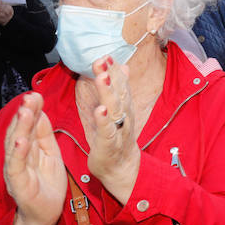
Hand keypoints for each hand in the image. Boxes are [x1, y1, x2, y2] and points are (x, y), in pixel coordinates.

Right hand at [4, 91, 66, 224]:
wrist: (45, 215)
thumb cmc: (47, 185)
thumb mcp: (50, 154)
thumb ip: (44, 135)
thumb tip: (40, 111)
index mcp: (28, 149)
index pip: (28, 126)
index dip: (32, 110)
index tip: (36, 94)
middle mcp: (19, 157)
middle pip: (20, 131)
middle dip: (25, 113)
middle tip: (30, 96)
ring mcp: (17, 170)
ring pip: (16, 145)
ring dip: (20, 127)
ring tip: (24, 111)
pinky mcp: (18, 184)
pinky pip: (16, 166)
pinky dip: (18, 153)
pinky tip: (21, 140)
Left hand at [78, 57, 140, 204]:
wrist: (122, 170)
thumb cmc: (117, 139)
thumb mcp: (118, 112)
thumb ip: (120, 89)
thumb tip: (122, 66)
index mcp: (123, 108)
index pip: (120, 86)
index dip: (114, 70)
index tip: (107, 55)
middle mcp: (124, 117)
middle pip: (118, 94)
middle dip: (111, 76)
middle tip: (103, 60)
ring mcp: (119, 131)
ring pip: (115, 110)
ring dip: (109, 93)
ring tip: (102, 78)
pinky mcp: (110, 146)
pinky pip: (108, 132)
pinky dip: (105, 121)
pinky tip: (100, 110)